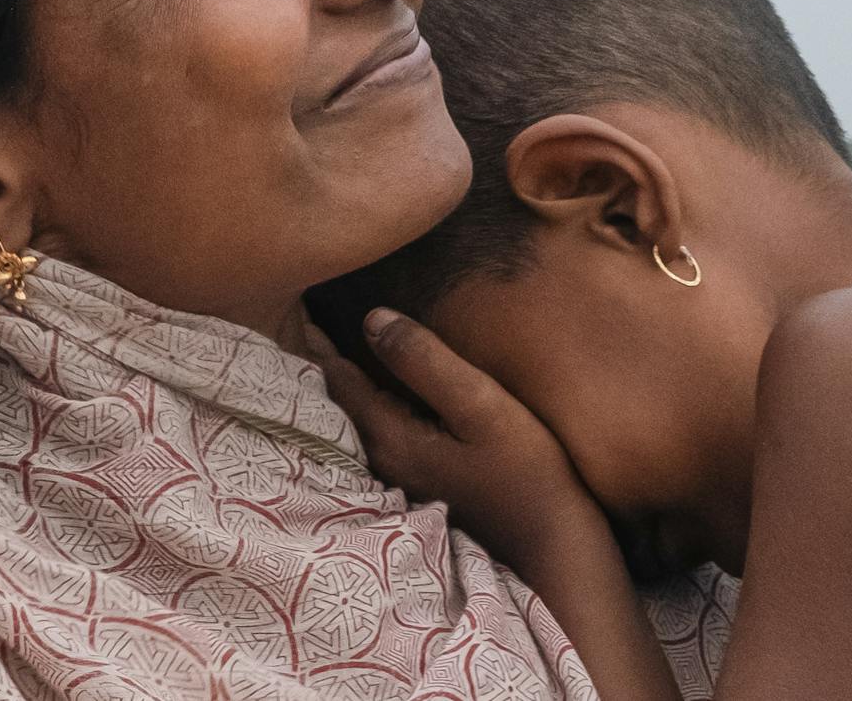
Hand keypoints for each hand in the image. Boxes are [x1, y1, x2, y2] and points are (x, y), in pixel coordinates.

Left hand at [310, 309, 606, 574]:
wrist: (551, 543)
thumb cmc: (526, 472)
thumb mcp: (480, 405)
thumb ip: (426, 361)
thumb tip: (372, 319)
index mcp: (390, 437)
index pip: (337, 380)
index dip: (317, 341)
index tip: (299, 307)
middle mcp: (381, 460)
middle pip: (337, 402)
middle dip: (321, 362)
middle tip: (303, 319)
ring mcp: (398, 477)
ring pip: (354, 419)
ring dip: (342, 385)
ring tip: (330, 345)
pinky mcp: (417, 482)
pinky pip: (375, 433)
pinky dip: (366, 405)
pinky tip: (377, 388)